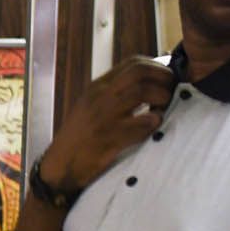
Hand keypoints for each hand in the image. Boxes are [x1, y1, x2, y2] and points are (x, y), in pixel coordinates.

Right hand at [38, 57, 175, 196]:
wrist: (59, 167)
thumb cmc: (79, 139)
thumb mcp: (91, 108)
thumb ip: (114, 94)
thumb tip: (147, 84)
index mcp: (97, 88)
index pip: (133, 63)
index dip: (157, 68)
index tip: (165, 81)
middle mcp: (99, 97)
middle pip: (140, 72)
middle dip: (164, 79)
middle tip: (170, 93)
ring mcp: (103, 116)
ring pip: (142, 92)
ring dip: (161, 99)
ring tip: (161, 110)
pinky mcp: (109, 138)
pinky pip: (142, 124)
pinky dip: (154, 123)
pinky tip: (153, 128)